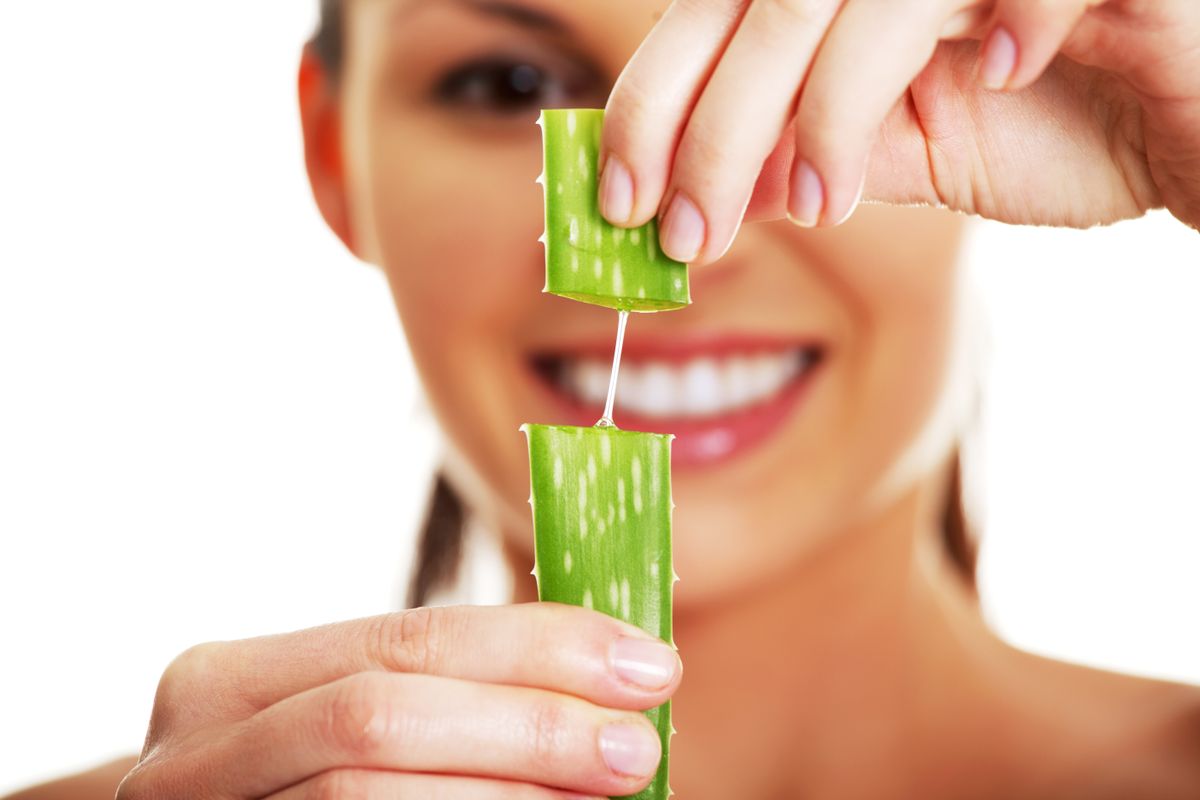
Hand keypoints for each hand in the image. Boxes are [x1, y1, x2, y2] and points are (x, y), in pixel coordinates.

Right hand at [115, 604, 680, 798]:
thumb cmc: (303, 795)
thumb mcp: (358, 731)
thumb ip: (454, 702)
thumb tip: (618, 686)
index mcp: (231, 680)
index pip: (407, 639)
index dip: (538, 647)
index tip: (648, 664)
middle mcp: (192, 749)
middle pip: (381, 713)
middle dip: (527, 725)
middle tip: (637, 744)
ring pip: (361, 792)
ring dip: (507, 794)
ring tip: (605, 793)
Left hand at [598, 0, 1199, 264]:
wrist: (1196, 124)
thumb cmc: (1062, 128)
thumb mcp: (910, 162)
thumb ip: (812, 165)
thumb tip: (710, 198)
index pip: (719, 23)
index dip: (655, 102)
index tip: (623, 199)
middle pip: (768, 7)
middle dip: (712, 129)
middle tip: (688, 235)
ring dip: (827, 107)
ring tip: (824, 204)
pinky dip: (1006, 27)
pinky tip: (1004, 81)